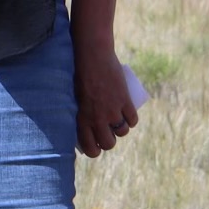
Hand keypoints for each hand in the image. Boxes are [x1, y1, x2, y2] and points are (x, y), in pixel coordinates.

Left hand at [74, 41, 140, 158]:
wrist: (93, 57)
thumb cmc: (79, 75)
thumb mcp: (75, 98)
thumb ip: (80, 111)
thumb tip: (86, 124)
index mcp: (82, 120)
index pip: (91, 149)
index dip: (95, 151)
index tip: (97, 146)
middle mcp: (98, 119)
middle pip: (109, 143)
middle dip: (110, 141)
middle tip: (109, 133)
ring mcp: (113, 111)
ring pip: (122, 132)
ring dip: (122, 129)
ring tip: (119, 122)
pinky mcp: (125, 101)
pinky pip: (133, 120)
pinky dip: (132, 120)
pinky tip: (129, 117)